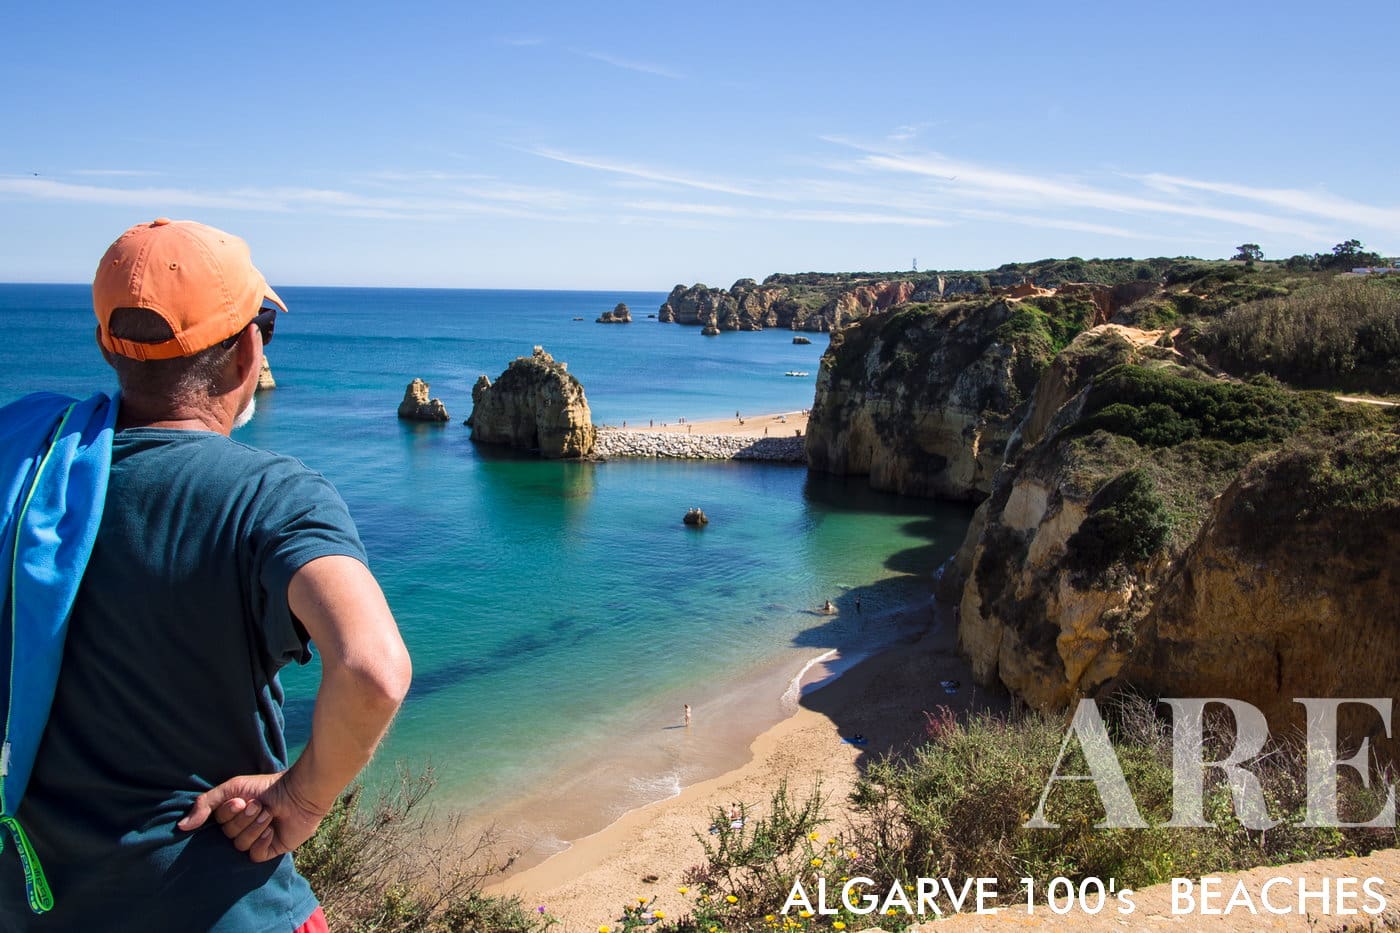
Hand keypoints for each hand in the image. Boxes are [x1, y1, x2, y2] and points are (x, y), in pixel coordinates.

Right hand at [178, 770, 329, 862]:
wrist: (300, 793)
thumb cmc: (268, 787)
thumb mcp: (233, 788)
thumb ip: (205, 804)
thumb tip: (181, 827)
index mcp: (233, 813)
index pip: (218, 822)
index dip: (228, 813)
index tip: (241, 801)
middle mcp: (243, 827)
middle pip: (228, 834)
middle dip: (244, 819)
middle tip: (259, 806)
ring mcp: (257, 839)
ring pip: (240, 845)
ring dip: (255, 827)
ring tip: (269, 814)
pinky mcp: (271, 849)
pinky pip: (255, 855)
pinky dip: (262, 842)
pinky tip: (273, 830)